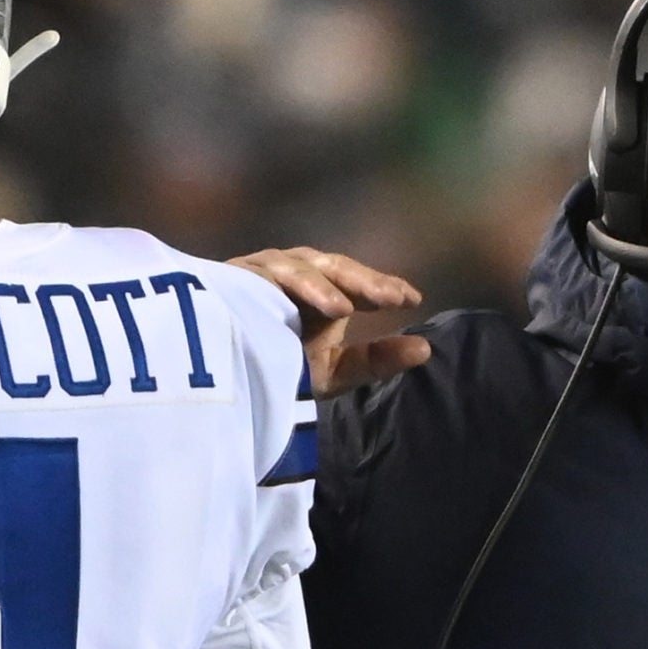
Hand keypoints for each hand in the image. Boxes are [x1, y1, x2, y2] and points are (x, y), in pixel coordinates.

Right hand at [230, 246, 432, 398]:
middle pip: (335, 268)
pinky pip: (269, 275)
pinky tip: (309, 305)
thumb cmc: (277, 371)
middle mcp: (295, 273)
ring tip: (347, 310)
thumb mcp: (332, 371)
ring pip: (303, 267)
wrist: (221, 382)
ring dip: (327, 285)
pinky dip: (293, 288)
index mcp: (321, 290)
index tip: (412, 300)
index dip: (382, 286)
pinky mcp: (238, 274)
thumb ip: (375, 360)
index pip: (355, 280)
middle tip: (395, 298)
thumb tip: (426, 349)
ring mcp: (265, 269)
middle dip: (364, 281)